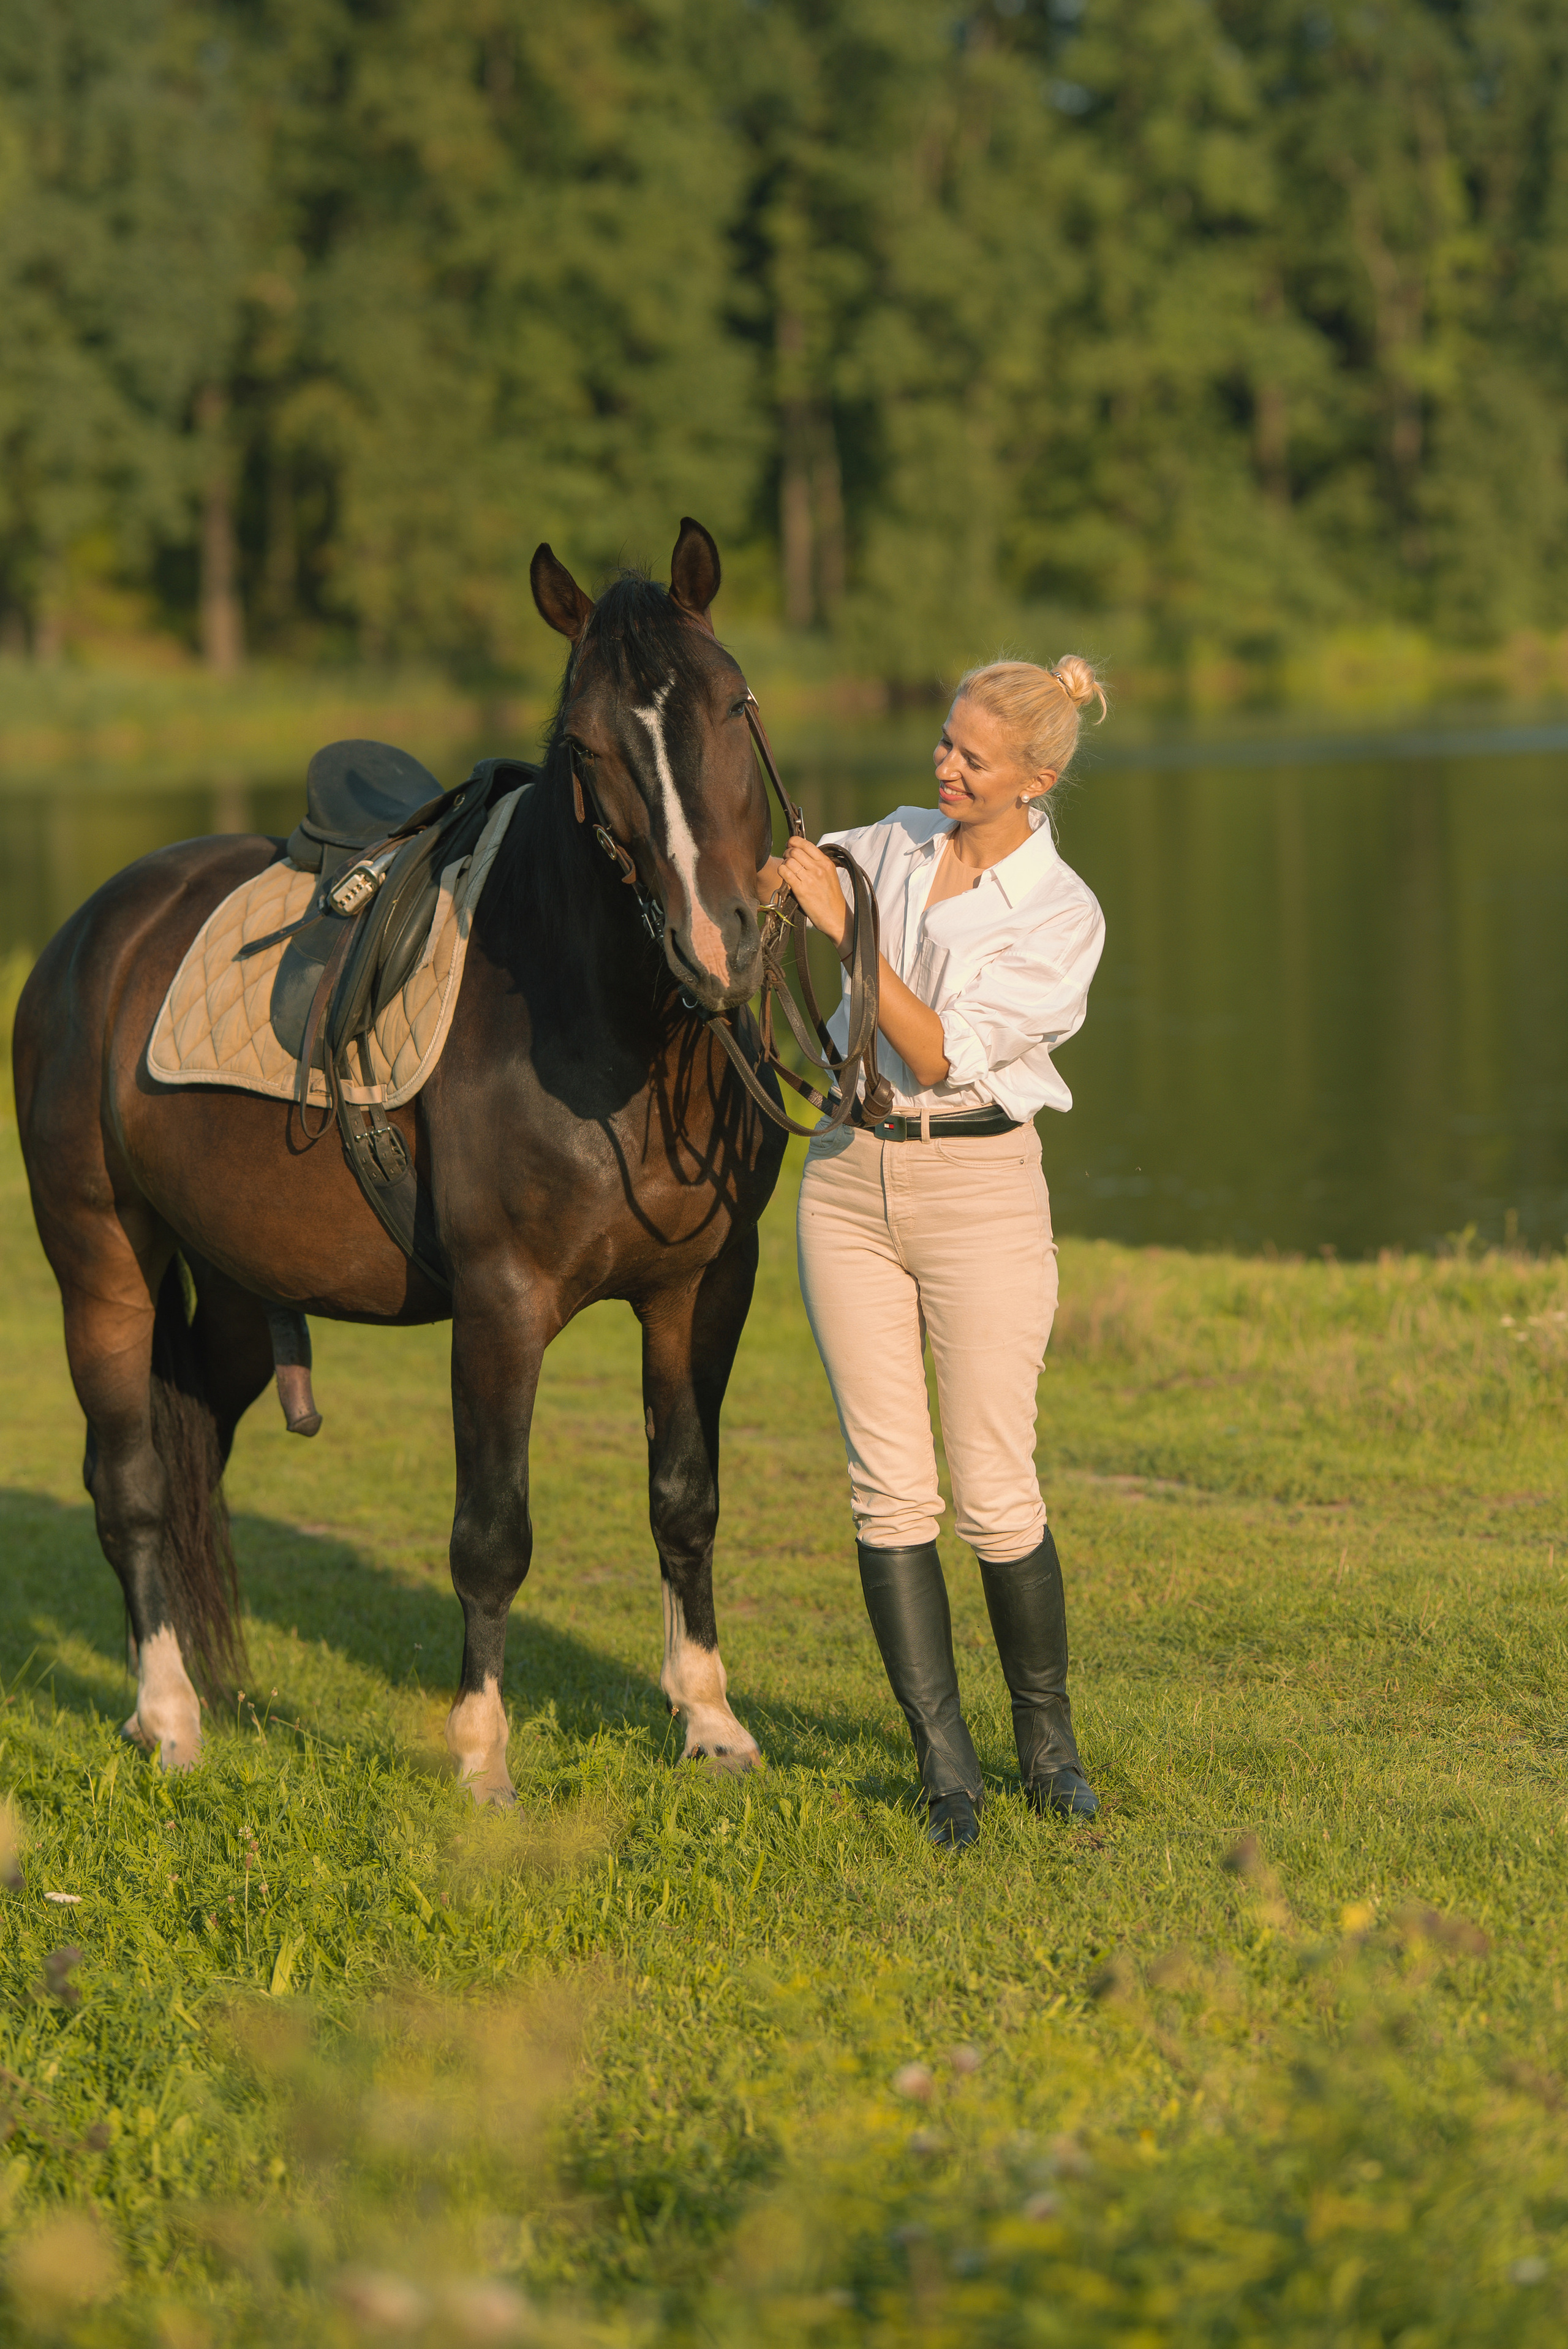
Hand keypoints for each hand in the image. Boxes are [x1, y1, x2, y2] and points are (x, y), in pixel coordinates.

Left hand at [774, 838, 850, 952]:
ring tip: (787, 870)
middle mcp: (818, 868)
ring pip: (788, 860)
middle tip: (787, 860)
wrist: (836, 917)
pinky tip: (785, 877)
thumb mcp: (829, 875)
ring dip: (784, 863)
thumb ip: (817, 864)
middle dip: (787, 853)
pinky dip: (781, 872)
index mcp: (826, 863)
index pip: (806, 844)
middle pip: (794, 851)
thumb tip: (801, 853)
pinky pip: (785, 872)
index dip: (794, 842)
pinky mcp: (801, 890)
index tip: (790, 845)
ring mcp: (810, 879)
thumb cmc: (831, 898)